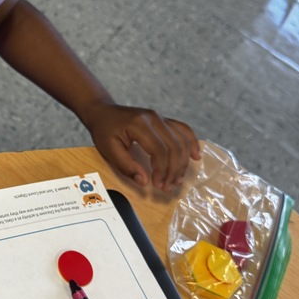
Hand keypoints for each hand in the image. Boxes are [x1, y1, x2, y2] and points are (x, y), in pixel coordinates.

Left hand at [83, 102, 200, 191]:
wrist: (103, 112)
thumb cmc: (104, 130)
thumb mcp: (108, 149)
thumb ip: (126, 166)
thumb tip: (144, 182)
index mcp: (140, 124)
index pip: (160, 150)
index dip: (162, 171)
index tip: (158, 185)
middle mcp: (154, 118)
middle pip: (175, 146)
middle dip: (174, 170)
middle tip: (168, 187)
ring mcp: (160, 117)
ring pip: (182, 140)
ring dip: (183, 162)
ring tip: (177, 180)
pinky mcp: (163, 120)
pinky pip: (184, 130)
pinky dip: (192, 143)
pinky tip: (195, 156)